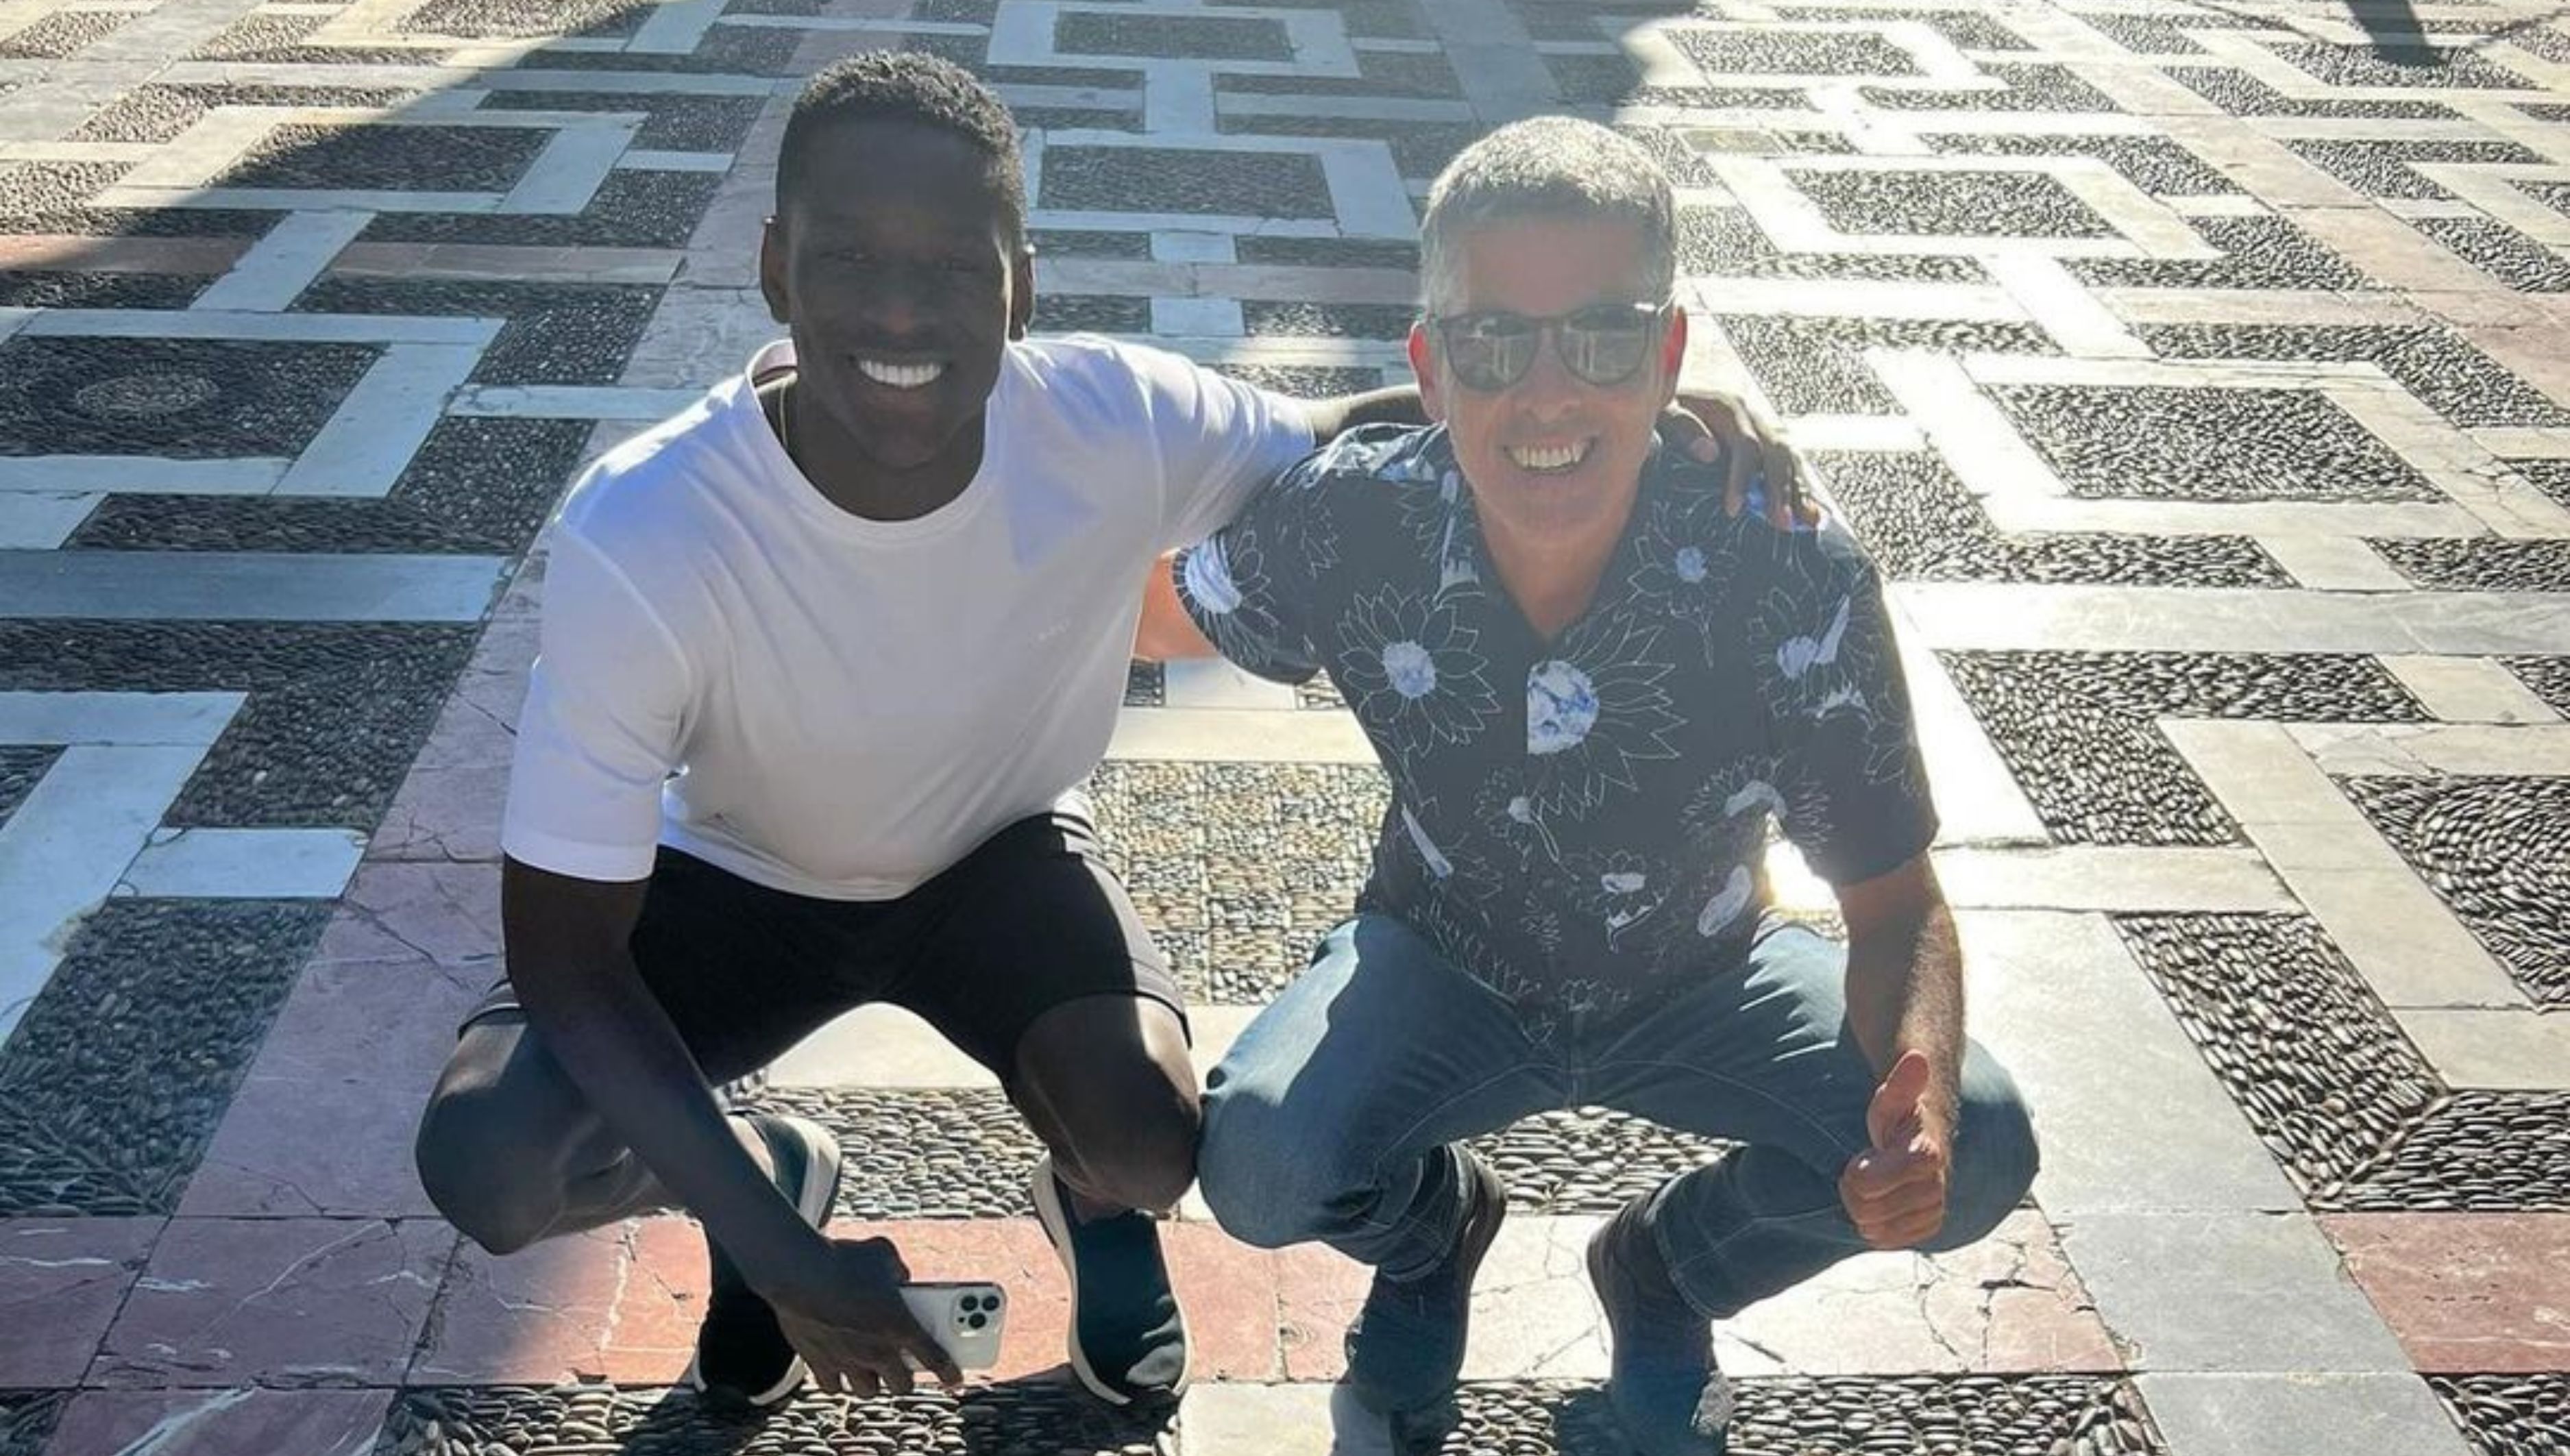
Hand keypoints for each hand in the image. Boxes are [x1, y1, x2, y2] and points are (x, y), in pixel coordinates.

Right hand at [756, 1236, 963, 1396]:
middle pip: (901, 1385)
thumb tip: (900, 1277)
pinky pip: (833, 1386)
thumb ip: (897, 1269)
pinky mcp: (818, 1362)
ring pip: (867, 1391)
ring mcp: (847, 1360)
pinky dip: (839, 1381)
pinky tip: (841, 1368)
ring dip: (874, 1381)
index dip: (949, 1372)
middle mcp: (876, 1350)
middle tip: (905, 1366)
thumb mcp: (882, 1253)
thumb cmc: (843, 1259)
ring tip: (873, 1368)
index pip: (935, 1359)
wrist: (798, 1270)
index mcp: (900, 1325)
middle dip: (907, 1377)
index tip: (955, 1378)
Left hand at [1662, 391, 1816, 530]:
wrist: (1673, 389)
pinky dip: (1802, 488)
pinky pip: (1791, 463)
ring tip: (1808, 522)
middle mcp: (1753, 416)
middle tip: (1781, 524)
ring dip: (1798, 490)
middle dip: (1780, 490)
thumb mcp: (1664, 411)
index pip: (1745, 446)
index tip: (1733, 510)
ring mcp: (1764, 427)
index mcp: (1728, 408)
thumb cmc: (1662, 406)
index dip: (1741, 479)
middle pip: (1776, 453)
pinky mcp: (1767, 439)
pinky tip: (1813, 514)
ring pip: (1790, 458)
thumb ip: (1684, 429)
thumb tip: (1711, 453)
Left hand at [1837, 1049, 1950, 1249]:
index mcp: (1927, 1156)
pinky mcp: (1929, 1228)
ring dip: (1865, 1207)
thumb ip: (1903, 1082)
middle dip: (1855, 1189)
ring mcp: (1934, 1211)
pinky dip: (1876, 1224)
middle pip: (1865, 1210)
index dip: (1857, 1173)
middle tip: (1866, 1168)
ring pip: (1874, 1230)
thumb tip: (1917, 1058)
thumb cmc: (1900, 1116)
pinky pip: (1885, 1241)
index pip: (1866, 1185)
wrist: (1923, 1138)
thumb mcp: (1893, 1097)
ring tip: (1877, 1184)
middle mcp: (1936, 1189)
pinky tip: (1884, 1202)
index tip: (1865, 1155)